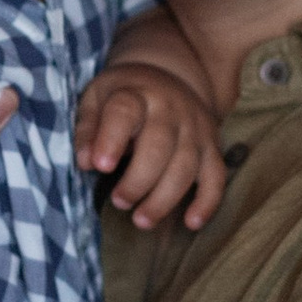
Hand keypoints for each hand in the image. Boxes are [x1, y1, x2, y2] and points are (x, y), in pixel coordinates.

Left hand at [74, 65, 225, 230]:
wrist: (170, 78)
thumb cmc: (125, 96)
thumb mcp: (96, 98)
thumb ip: (87, 128)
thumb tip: (85, 162)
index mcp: (136, 93)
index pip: (124, 113)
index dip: (111, 140)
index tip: (101, 167)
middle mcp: (171, 108)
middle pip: (159, 145)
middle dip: (139, 181)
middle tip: (119, 202)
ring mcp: (195, 128)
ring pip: (186, 166)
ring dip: (164, 198)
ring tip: (142, 220)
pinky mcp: (212, 147)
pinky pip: (216, 176)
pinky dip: (207, 202)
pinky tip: (191, 223)